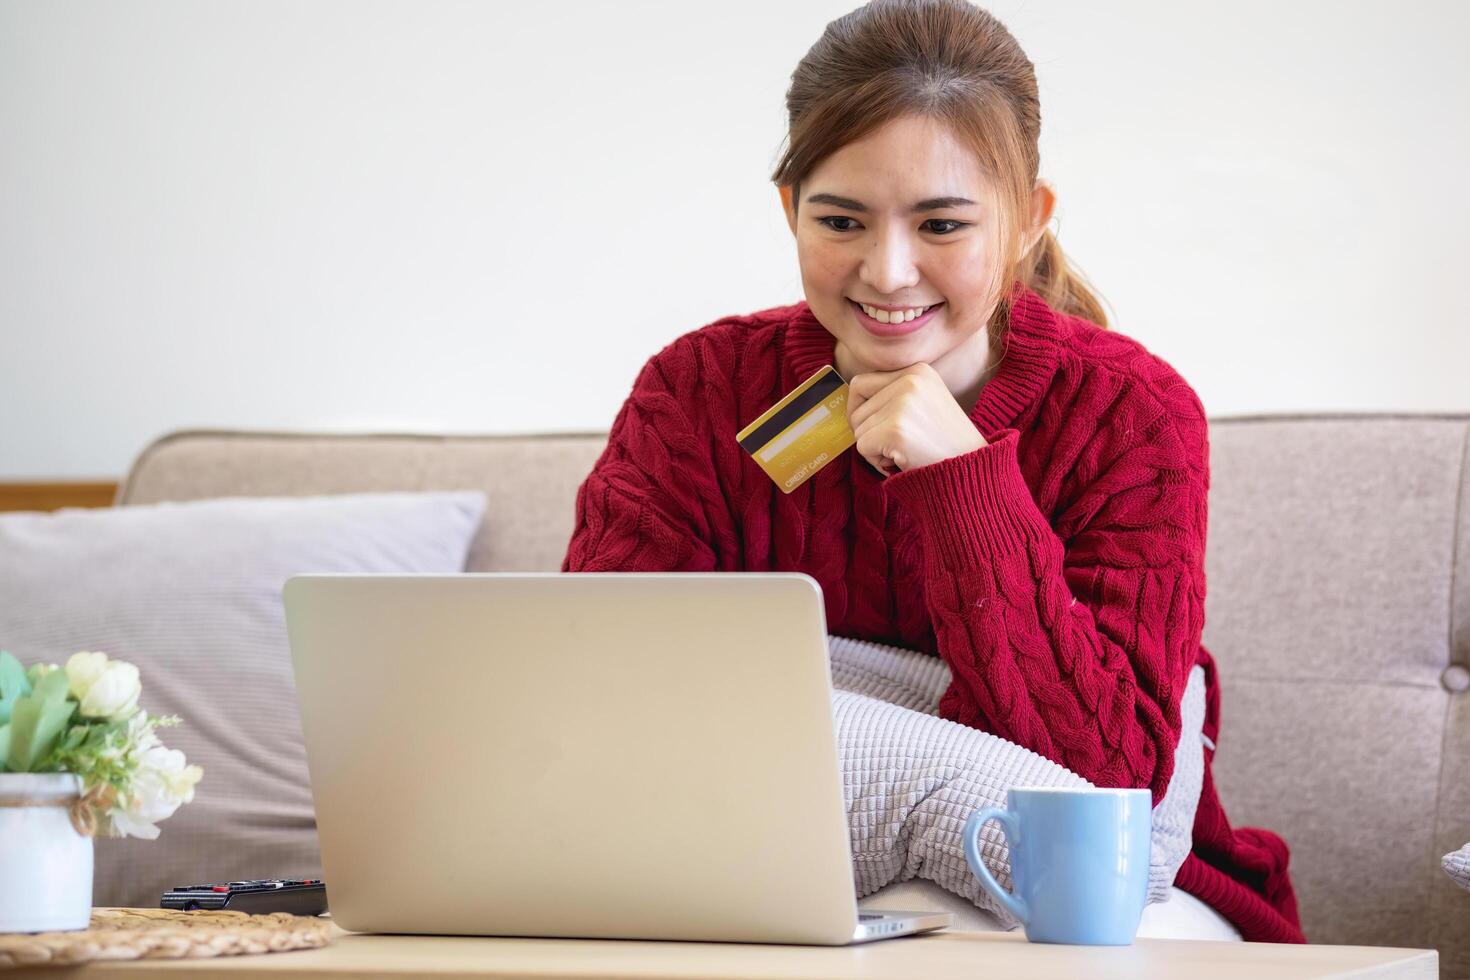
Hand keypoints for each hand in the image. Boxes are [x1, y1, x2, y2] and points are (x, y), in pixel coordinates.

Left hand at [845, 363, 987, 475]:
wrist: (972, 469)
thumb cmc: (944, 442)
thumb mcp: (925, 401)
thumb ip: (893, 394)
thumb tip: (850, 399)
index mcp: (916, 370)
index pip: (860, 384)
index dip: (860, 410)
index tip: (877, 427)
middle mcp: (910, 380)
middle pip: (856, 408)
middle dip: (868, 432)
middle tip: (895, 444)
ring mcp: (903, 404)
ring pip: (858, 429)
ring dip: (874, 448)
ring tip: (904, 451)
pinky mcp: (896, 429)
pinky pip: (862, 447)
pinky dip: (876, 461)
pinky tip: (902, 461)